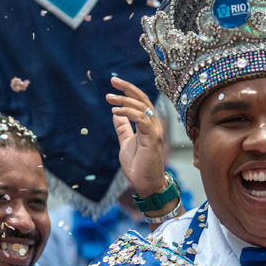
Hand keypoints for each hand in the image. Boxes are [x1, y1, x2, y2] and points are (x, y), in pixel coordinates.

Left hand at [107, 77, 167, 198]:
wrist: (146, 185)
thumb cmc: (139, 166)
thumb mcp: (126, 143)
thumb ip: (123, 128)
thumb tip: (116, 114)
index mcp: (148, 124)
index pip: (140, 101)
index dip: (128, 90)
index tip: (113, 83)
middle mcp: (153, 124)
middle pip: (142, 99)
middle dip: (127, 88)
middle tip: (113, 81)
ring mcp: (154, 130)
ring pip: (141, 107)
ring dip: (124, 100)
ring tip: (110, 98)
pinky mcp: (153, 138)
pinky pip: (141, 119)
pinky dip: (129, 113)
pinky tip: (116, 111)